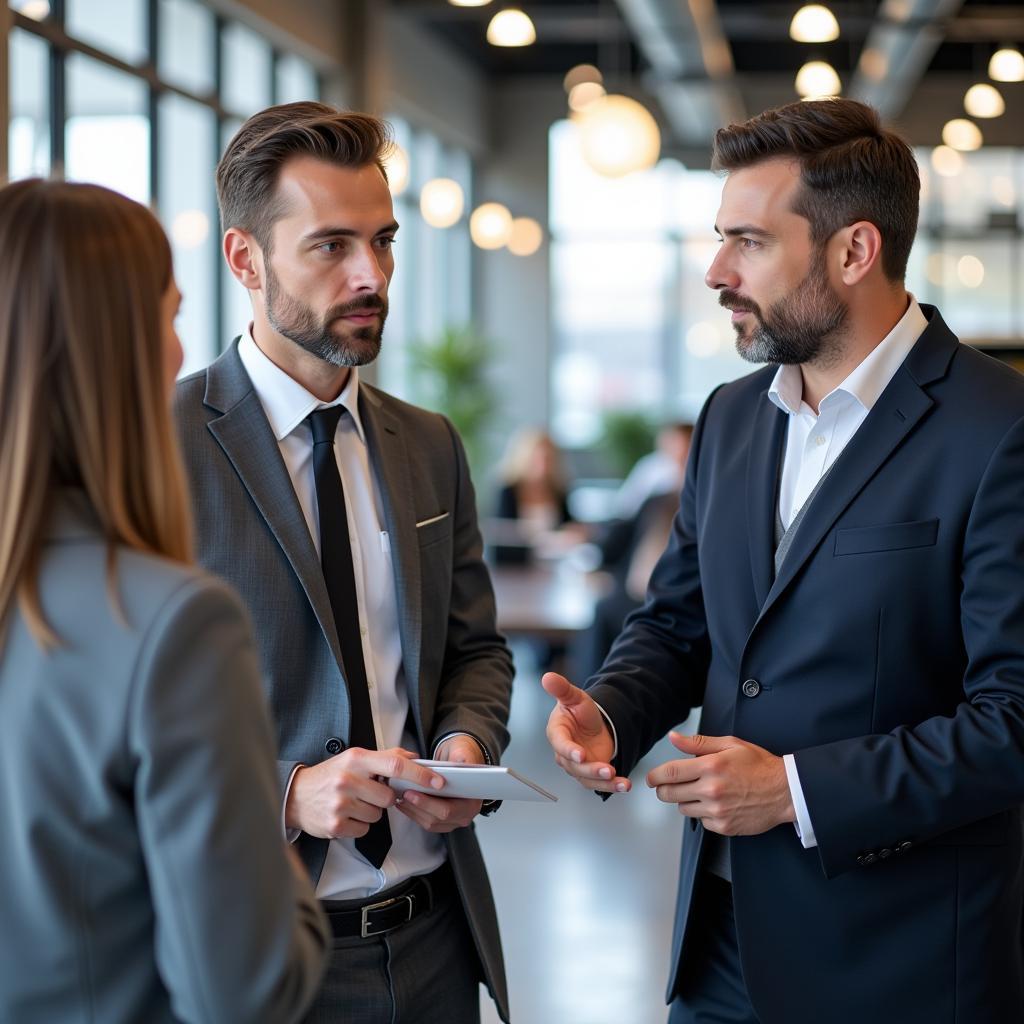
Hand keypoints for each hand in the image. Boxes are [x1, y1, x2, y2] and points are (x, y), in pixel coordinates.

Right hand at [285, 747, 444, 839]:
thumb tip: (415, 758)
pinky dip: (359, 824)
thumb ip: (386, 757)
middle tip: (369, 792)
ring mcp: (340, 803)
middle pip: (389, 796)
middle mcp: (347, 779)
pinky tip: (345, 814)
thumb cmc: (331, 775)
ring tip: (353, 802)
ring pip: (378, 814)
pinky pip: (365, 828)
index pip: (395, 765)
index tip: (438, 782)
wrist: (296, 796)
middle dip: (386, 797)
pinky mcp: (335, 825)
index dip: (420, 774)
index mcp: (355, 759)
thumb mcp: (355, 758)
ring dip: (371, 811)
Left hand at [395, 735, 483, 832]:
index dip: (430, 803)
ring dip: (413, 810)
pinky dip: (413, 812)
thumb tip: (460, 760)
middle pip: (437, 818)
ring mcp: (453, 820)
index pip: (450, 809)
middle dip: (419, 805)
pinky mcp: (442, 821)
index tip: (415, 791)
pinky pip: (425, 821)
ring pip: (429, 822)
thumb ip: (463, 756)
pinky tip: (403, 801)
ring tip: (401, 796)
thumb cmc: (463, 758)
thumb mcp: (464, 751)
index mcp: (473, 801)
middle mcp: (464, 814)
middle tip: (405, 793)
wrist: (461, 761)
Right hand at [542, 672, 630, 793]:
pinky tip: (625, 784)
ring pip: (587, 778)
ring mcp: (576, 766)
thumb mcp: (575, 696)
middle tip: (608, 770)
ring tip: (621, 781)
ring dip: (604, 782)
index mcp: (557, 733)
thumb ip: (562, 689)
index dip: (569, 750)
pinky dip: (612, 786)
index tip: (580, 754)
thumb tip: (547, 676)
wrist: (595, 723)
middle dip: (591, 769)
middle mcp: (564, 753)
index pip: (560, 743)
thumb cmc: (581, 711)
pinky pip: (599, 784)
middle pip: (574, 765)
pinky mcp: (590, 774)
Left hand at [646, 732, 794, 835]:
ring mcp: (717, 811)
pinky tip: (717, 804)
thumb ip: (698, 742)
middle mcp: (711, 790)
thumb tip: (674, 738)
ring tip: (702, 791)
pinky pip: (701, 822)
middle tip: (668, 785)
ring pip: (683, 809)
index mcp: (710, 766)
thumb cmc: (759, 765)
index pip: (669, 773)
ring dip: (686, 801)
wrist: (785, 791)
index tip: (651, 777)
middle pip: (669, 794)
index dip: (654, 776)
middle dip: (664, 789)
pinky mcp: (724, 827)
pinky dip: (703, 814)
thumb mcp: (729, 745)